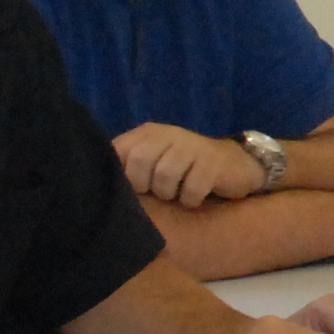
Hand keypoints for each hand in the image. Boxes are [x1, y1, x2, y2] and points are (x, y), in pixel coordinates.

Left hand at [116, 122, 268, 205]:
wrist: (236, 165)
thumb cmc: (186, 169)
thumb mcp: (154, 162)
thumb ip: (129, 167)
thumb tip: (98, 188)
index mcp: (147, 133)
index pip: (119, 153)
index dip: (122, 177)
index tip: (135, 189)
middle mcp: (168, 134)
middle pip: (139, 163)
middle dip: (146, 186)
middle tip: (159, 192)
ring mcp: (192, 146)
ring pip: (164, 178)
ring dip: (170, 194)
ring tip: (177, 194)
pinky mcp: (213, 162)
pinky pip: (191, 189)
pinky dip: (191, 200)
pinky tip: (195, 197)